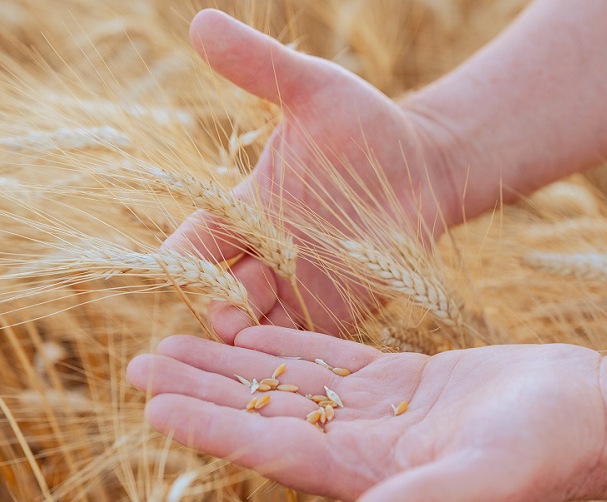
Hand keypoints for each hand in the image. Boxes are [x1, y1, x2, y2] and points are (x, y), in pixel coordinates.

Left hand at [126, 327, 606, 501]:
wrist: (597, 416)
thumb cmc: (548, 453)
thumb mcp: (481, 481)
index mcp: (369, 474)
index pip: (273, 449)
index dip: (212, 426)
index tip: (155, 404)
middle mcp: (365, 447)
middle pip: (267, 414)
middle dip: (204, 389)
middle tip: (141, 362)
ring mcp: (383, 412)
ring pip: (292, 383)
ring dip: (236, 362)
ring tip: (180, 339)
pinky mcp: (407, 381)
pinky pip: (336, 359)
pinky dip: (293, 344)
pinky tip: (254, 329)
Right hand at [166, 10, 464, 339]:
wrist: (427, 165)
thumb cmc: (366, 123)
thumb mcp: (313, 90)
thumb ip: (260, 66)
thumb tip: (200, 21)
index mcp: (244, 209)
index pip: (193, 245)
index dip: (182, 260)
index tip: (179, 268)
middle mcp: (264, 256)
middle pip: (219, 296)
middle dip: (217, 308)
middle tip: (226, 316)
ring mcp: (300, 289)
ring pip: (257, 328)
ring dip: (252, 339)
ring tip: (254, 344)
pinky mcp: (339, 312)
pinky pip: (306, 344)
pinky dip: (293, 354)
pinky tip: (293, 363)